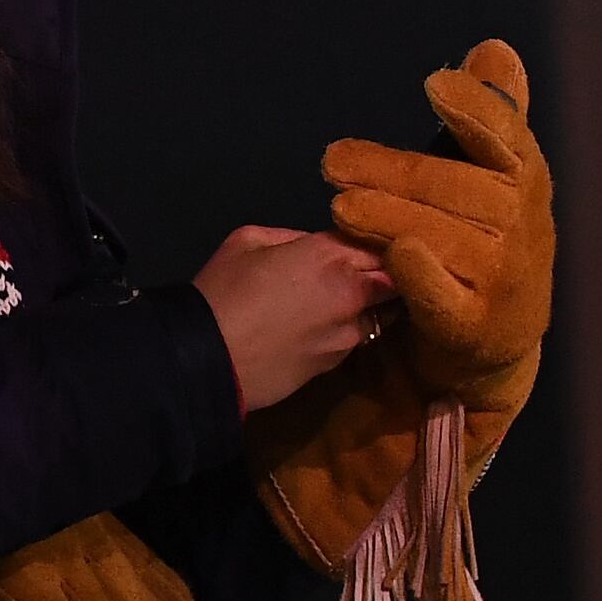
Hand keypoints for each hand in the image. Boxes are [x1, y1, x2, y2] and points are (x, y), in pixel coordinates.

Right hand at [193, 225, 392, 412]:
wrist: (209, 359)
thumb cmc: (223, 291)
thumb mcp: (247, 241)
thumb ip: (291, 237)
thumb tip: (313, 249)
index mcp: (329, 258)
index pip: (376, 243)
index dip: (371, 243)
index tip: (362, 243)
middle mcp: (352, 294)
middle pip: (393, 279)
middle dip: (386, 272)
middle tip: (370, 268)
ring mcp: (351, 334)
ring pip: (381, 312)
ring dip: (370, 304)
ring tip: (343, 301)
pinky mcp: (341, 363)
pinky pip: (355, 337)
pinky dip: (347, 329)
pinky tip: (321, 327)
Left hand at [322, 41, 549, 402]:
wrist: (485, 342)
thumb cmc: (476, 244)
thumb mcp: (483, 178)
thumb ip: (487, 118)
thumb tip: (495, 49)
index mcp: (525, 185)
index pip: (510, 141)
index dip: (478, 111)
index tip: (436, 84)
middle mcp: (526, 232)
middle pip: (463, 191)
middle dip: (397, 172)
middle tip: (334, 161)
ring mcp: (506, 285)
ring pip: (449, 240)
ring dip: (393, 217)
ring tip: (341, 205)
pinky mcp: (477, 329)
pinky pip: (448, 299)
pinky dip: (422, 275)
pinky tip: (393, 254)